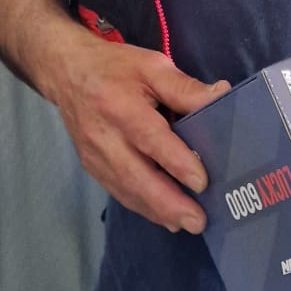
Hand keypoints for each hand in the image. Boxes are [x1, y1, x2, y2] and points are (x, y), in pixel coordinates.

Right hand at [45, 36, 227, 230]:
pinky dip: (142, 207)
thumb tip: (223, 95)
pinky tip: (164, 217)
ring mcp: (94, 155)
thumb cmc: (115, 68)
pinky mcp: (92, 166)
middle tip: (197, 221)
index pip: (150, 138)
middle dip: (167, 202)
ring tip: (186, 224)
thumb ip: (185, 87)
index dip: (175, 162)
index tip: (201, 182)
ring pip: (126, 190)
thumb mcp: (152, 66)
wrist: (67, 72)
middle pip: (135, 175)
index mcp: (119, 105)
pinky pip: (118, 191)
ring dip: (157, 211)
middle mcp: (104, 135)